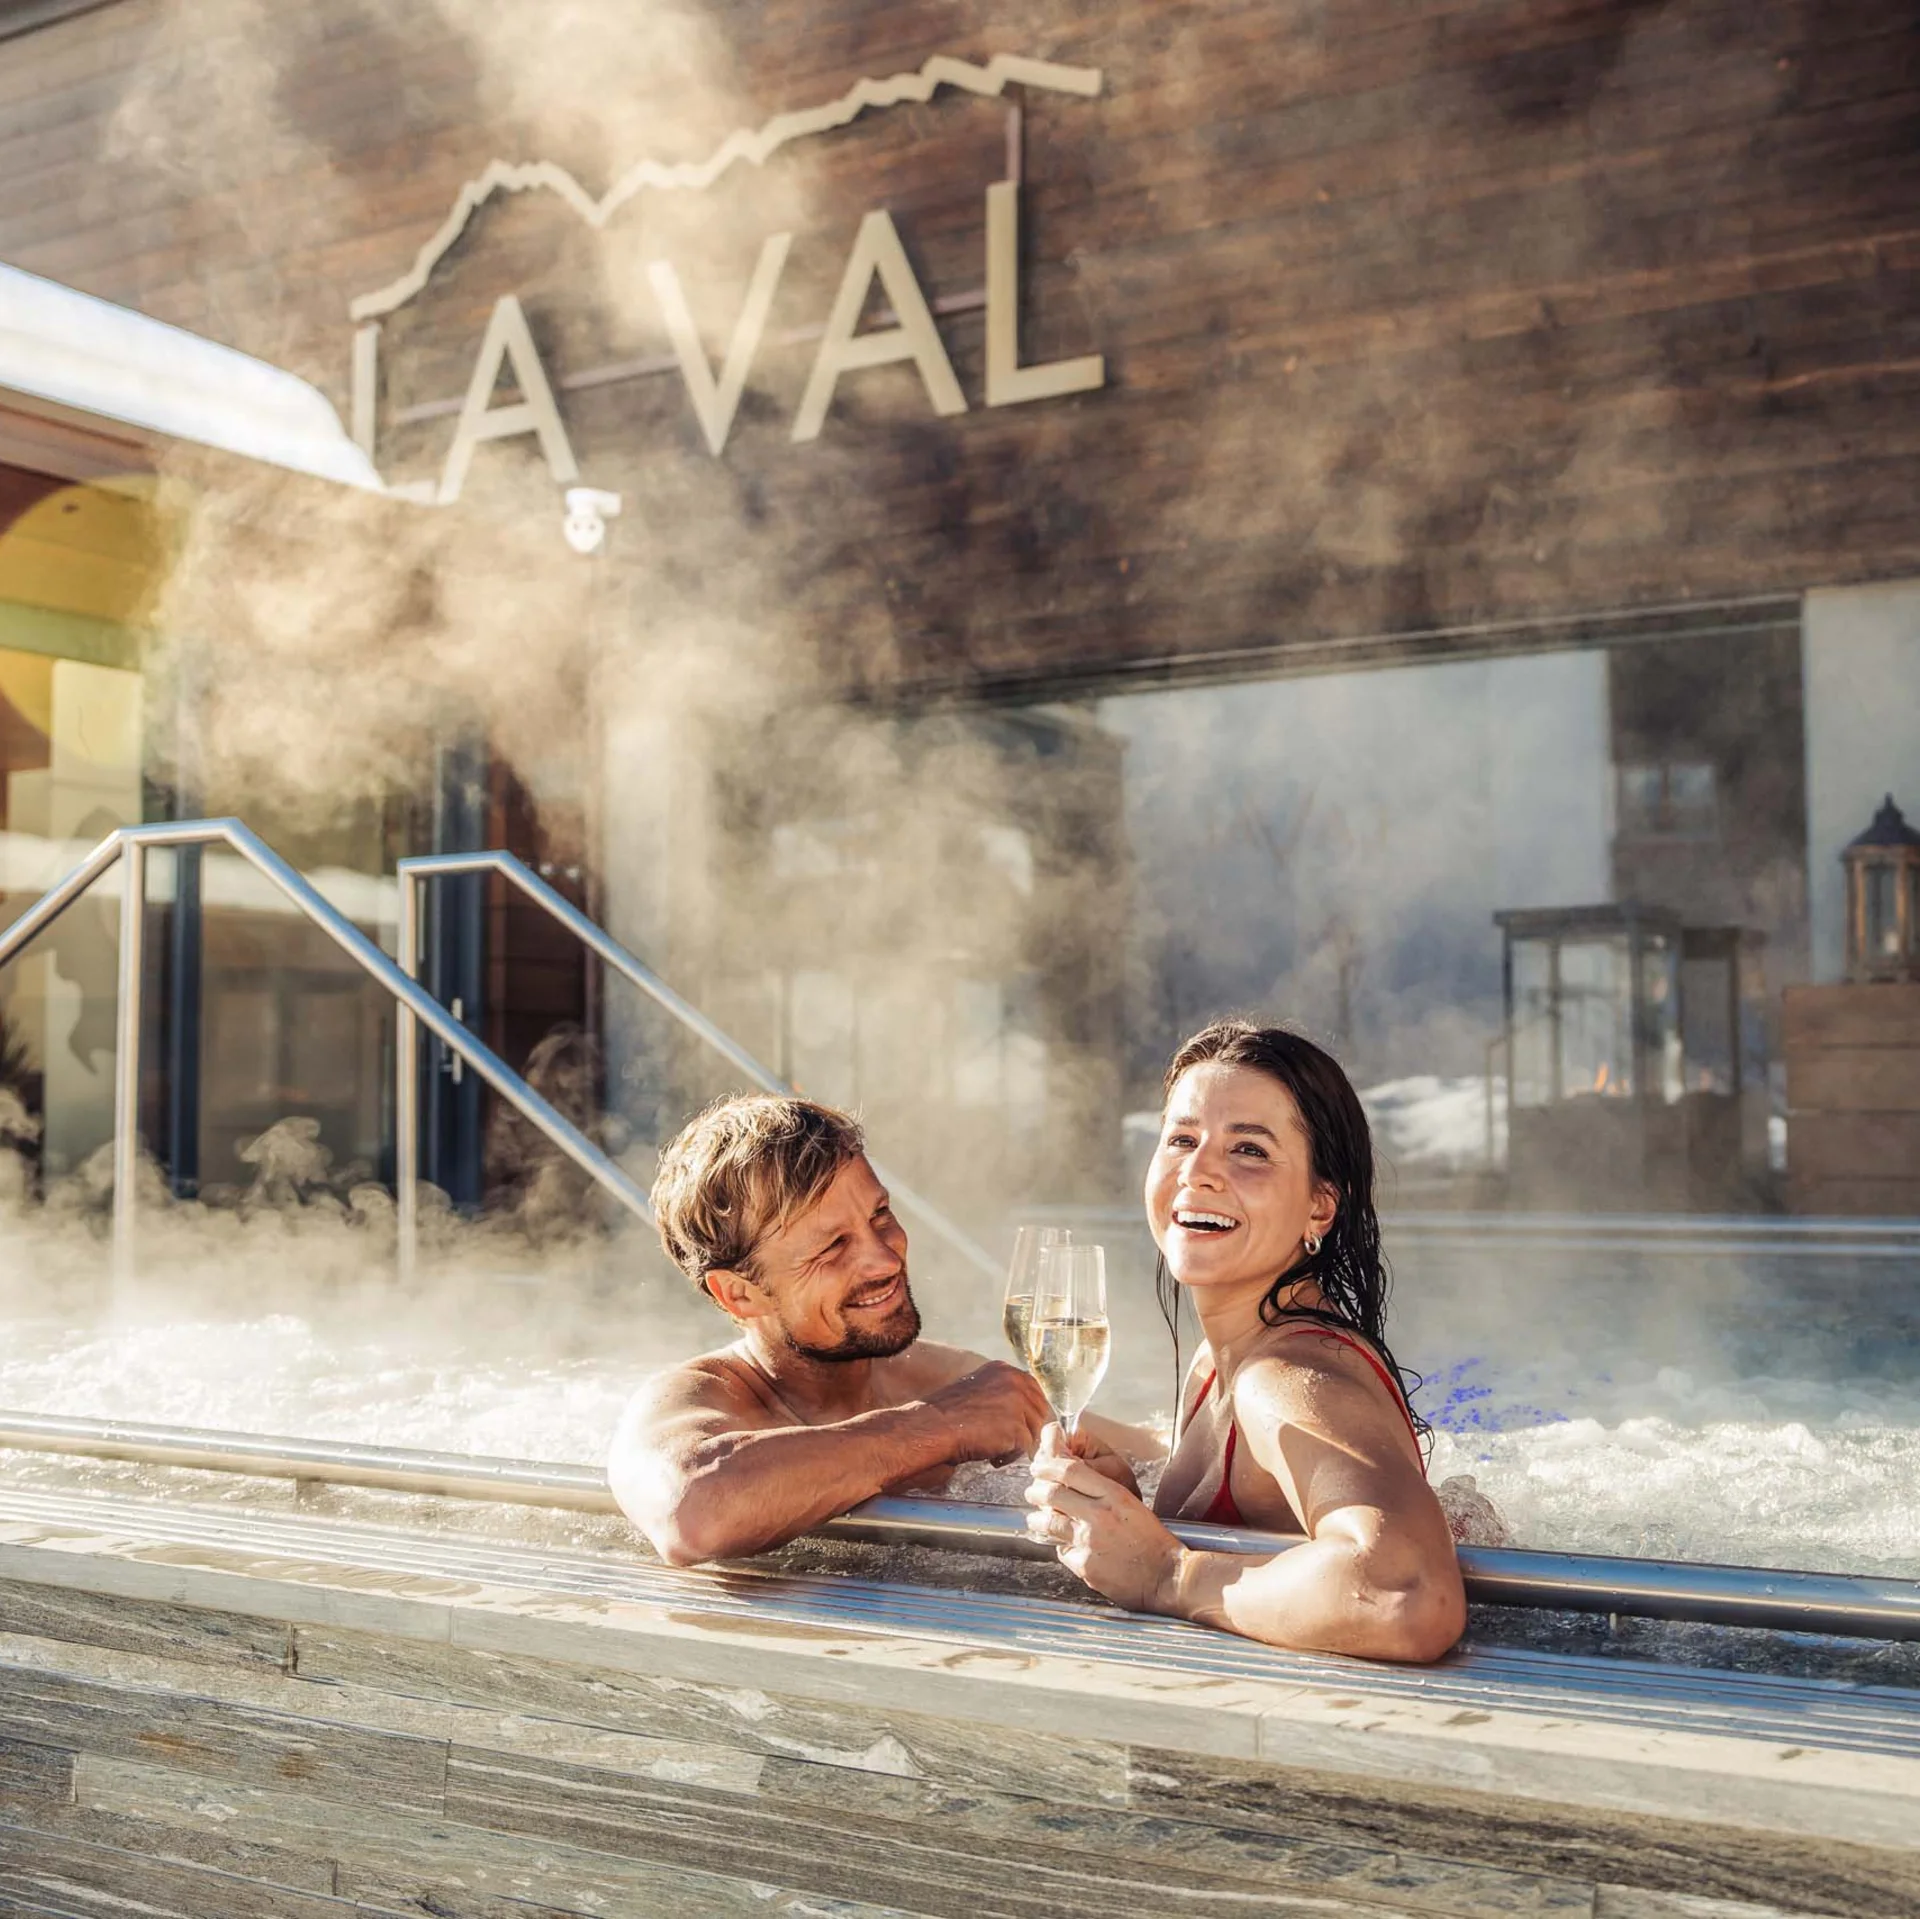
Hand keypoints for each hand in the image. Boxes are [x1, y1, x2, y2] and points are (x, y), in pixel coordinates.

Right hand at [922, 1361, 1052, 1464]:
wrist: (935, 1426)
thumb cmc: (949, 1413)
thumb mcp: (978, 1390)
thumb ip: (1001, 1394)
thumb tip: (1020, 1411)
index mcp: (1004, 1370)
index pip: (1033, 1391)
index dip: (1027, 1411)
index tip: (1017, 1424)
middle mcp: (1015, 1382)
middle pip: (1038, 1411)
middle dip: (1024, 1428)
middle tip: (1002, 1439)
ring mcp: (1018, 1404)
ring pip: (1033, 1430)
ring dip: (1016, 1443)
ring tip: (992, 1447)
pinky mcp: (1018, 1428)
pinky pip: (1024, 1448)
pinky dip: (1009, 1455)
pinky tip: (991, 1455)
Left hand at [1025, 1424, 1186, 1612]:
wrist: (1168, 1576)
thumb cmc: (1154, 1541)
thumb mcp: (1131, 1504)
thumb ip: (1101, 1492)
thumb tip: (1071, 1481)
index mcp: (1114, 1495)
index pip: (1070, 1471)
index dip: (1048, 1465)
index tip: (1040, 1466)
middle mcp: (1098, 1515)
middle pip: (1052, 1493)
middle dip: (1036, 1490)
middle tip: (1032, 1491)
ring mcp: (1089, 1542)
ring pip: (1048, 1522)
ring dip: (1038, 1519)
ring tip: (1037, 1519)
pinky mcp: (1084, 1566)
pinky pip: (1062, 1551)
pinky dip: (1061, 1546)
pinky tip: (1065, 1545)